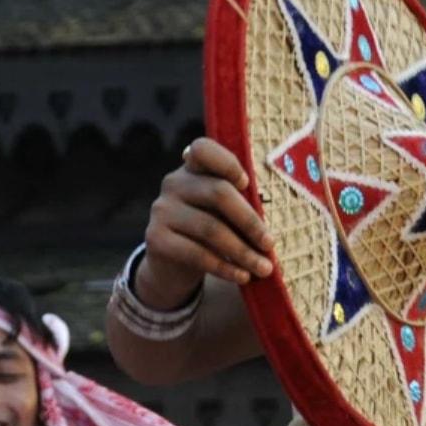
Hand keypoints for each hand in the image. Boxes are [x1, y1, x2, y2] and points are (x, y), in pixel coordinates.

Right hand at [135, 138, 274, 299]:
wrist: (172, 265)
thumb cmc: (209, 231)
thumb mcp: (223, 213)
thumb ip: (239, 206)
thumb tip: (269, 229)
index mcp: (192, 168)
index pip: (203, 149)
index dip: (227, 163)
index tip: (247, 184)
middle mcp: (174, 183)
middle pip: (218, 194)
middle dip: (250, 222)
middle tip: (270, 244)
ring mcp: (162, 210)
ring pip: (211, 229)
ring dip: (243, 252)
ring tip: (264, 268)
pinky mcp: (156, 238)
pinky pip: (198, 254)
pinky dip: (225, 267)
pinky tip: (242, 276)